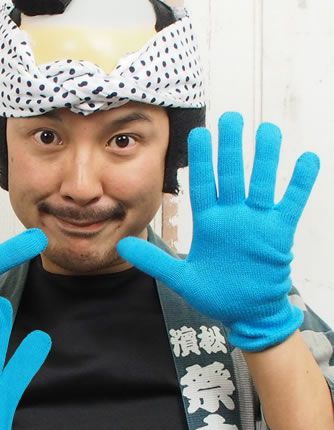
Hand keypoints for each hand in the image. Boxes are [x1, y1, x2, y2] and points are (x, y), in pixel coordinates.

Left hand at [117, 111, 319, 350]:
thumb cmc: (216, 294)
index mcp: (209, 223)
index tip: (198, 132)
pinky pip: (291, 203)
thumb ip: (155, 261)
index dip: (201, 160)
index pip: (203, 184)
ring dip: (266, 158)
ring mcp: (257, 222)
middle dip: (231, 148)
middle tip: (231, 117)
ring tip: (267, 130)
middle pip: (232, 175)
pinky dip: (299, 183)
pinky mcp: (279, 233)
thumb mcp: (181, 278)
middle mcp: (233, 216)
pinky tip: (308, 159)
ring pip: (262, 182)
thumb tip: (122, 246)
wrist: (247, 313)